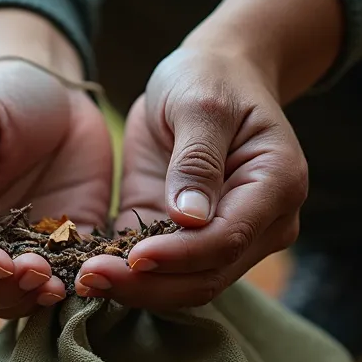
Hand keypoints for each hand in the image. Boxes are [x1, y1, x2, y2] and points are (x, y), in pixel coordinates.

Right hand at [0, 59, 113, 316]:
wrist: (58, 95)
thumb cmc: (3, 98)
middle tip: (37, 273)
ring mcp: (11, 253)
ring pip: (7, 301)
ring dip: (30, 300)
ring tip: (60, 283)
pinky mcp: (57, 255)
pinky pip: (58, 286)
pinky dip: (68, 291)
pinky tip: (87, 280)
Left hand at [73, 48, 307, 307]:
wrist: (213, 73)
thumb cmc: (212, 77)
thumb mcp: (201, 103)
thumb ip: (196, 160)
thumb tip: (190, 220)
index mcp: (276, 184)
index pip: (228, 238)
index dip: (181, 255)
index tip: (133, 257)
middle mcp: (262, 223)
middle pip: (208, 275)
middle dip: (151, 284)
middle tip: (92, 278)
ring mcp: (229, 237)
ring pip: (186, 285)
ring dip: (136, 289)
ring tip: (85, 281)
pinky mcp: (190, 240)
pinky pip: (163, 272)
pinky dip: (130, 278)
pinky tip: (92, 275)